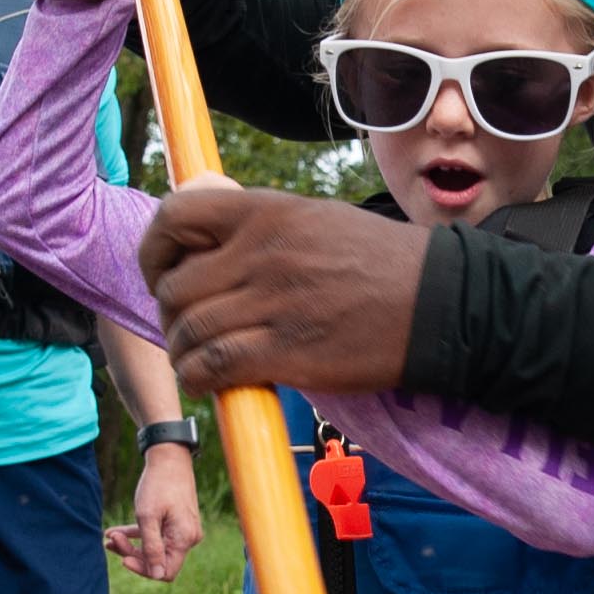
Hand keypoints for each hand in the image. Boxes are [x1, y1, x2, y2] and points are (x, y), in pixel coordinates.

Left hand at [107, 444, 206, 581]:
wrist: (169, 457)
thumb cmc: (158, 485)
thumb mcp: (148, 517)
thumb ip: (151, 548)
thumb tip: (156, 575)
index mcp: (184, 539)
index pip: (164, 571)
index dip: (143, 569)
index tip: (123, 559)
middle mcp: (187, 538)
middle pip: (158, 559)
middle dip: (132, 553)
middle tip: (112, 539)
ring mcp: (182, 530)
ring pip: (154, 547)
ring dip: (131, 544)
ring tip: (110, 536)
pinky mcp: (176, 522)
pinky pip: (157, 535)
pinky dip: (137, 534)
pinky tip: (117, 531)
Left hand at [139, 177, 427, 397]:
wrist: (438, 305)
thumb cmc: (381, 263)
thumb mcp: (316, 217)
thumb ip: (260, 225)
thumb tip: (206, 240)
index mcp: (267, 212)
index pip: (175, 216)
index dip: (155, 250)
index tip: (164, 273)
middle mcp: (262, 254)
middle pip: (174, 286)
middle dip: (170, 313)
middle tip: (188, 327)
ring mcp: (272, 304)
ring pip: (188, 331)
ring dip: (184, 352)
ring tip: (200, 359)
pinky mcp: (285, 353)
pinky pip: (212, 367)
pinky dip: (200, 378)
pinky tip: (212, 381)